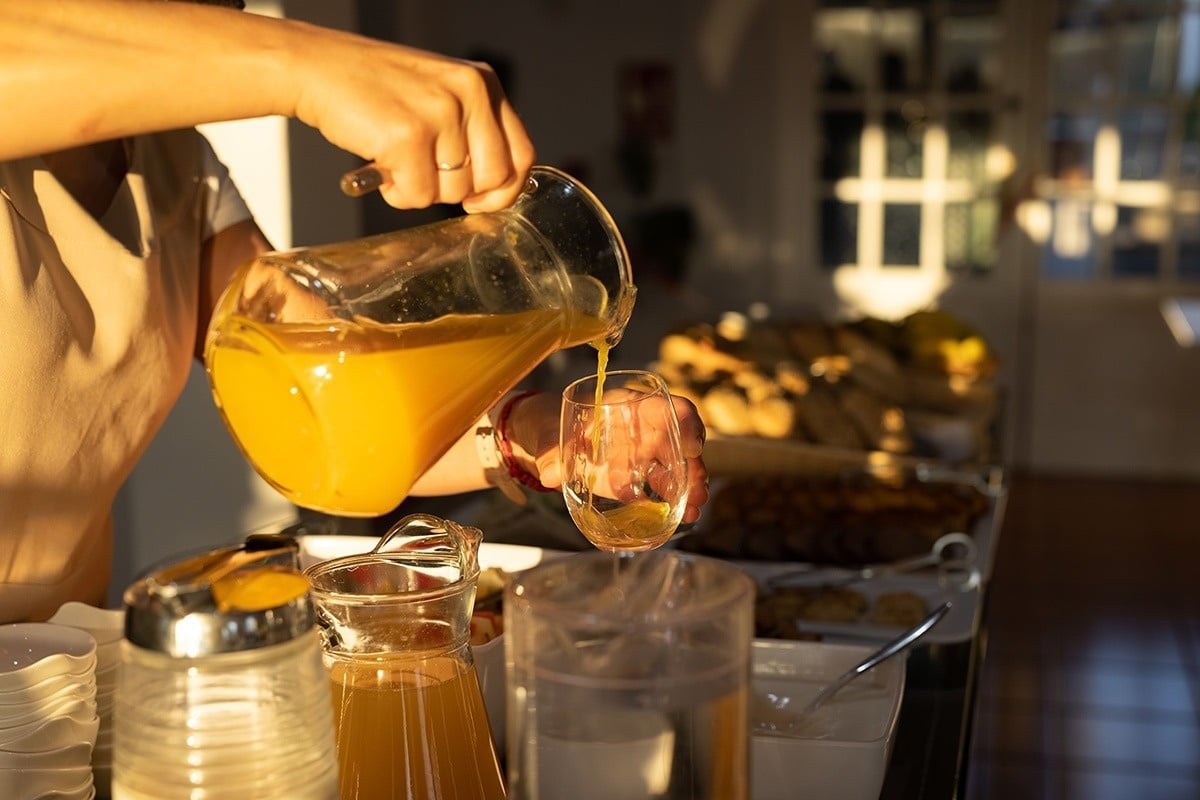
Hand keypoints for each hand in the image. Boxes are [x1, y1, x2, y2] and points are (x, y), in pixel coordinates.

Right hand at [287, 27, 535, 212]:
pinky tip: (381, 166)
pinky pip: (418, 196)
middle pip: (492, 179)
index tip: (479, 200)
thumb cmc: (375, 88)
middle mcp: (469, 93)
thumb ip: (473, 130)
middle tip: (425, 175)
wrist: (317, 67)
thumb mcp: (441, 93)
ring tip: (397, 161)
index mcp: (483, 84)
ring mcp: (440, 113)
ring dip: (422, 190)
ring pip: (454, 191)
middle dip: (458, 192)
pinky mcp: (408, 135)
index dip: (503, 189)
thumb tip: (497, 189)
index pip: (521, 155)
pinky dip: (398, 194)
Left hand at [506, 390, 710, 523]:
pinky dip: (674, 503)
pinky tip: (681, 518)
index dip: (686, 423)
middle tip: (696, 493)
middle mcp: (644, 429)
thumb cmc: (554, 426)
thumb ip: (550, 452)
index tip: (692, 446)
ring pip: (678, 467)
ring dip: (690, 489)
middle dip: (693, 467)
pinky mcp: (639, 477)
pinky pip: (664, 488)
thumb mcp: (549, 434)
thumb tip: (549, 475)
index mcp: (628, 407)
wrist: (549, 441)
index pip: (667, 407)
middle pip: (680, 442)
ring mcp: (644, 454)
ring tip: (692, 512)